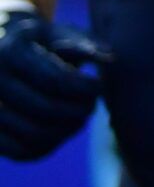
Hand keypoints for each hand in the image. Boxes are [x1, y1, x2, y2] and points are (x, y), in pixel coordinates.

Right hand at [0, 0, 106, 161]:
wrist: (2, 52)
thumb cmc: (41, 42)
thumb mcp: (60, 33)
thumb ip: (85, 43)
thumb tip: (109, 58)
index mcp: (11, 52)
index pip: (56, 80)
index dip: (85, 88)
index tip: (98, 87)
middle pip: (46, 109)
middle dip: (78, 111)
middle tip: (91, 106)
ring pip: (33, 135)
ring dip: (65, 131)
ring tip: (79, 118)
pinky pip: (20, 152)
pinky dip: (47, 147)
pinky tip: (60, 132)